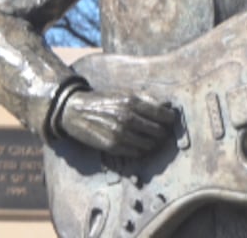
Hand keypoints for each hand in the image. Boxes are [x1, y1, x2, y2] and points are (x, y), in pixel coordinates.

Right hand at [58, 90, 176, 156]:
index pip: (164, 115)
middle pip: (159, 131)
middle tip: (159, 131)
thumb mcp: (125, 93)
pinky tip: (135, 143)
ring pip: (150, 145)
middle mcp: (127, 117)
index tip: (168, 120)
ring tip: (147, 138)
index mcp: (132, 101)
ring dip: (152, 143)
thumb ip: (148, 98)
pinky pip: (137, 153)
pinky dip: (140, 149)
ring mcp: (120, 133)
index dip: (170, 119)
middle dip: (162, 132)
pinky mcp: (112, 146)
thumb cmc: (104, 100)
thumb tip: (168, 105)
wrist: (76, 111)